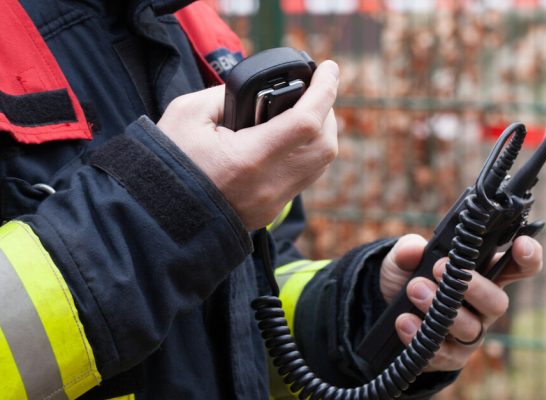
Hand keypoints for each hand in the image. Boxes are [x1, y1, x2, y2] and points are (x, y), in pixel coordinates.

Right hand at [157, 61, 339, 229]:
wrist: (160, 216)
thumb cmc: (169, 165)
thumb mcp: (187, 115)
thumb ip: (225, 96)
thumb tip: (254, 93)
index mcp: (247, 159)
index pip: (306, 121)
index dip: (325, 90)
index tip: (329, 69)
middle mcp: (268, 184)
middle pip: (324, 145)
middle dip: (326, 112)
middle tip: (315, 91)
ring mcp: (272, 201)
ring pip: (320, 164)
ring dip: (321, 133)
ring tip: (306, 111)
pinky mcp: (270, 210)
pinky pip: (305, 177)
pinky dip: (308, 153)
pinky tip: (293, 138)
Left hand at [379, 234, 542, 370]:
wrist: (384, 309)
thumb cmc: (407, 277)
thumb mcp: (403, 258)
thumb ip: (409, 249)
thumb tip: (414, 249)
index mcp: (482, 274)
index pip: (516, 267)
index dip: (528, 257)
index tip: (522, 244)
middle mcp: (482, 306)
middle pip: (498, 302)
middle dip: (472, 286)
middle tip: (439, 269)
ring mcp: (469, 333)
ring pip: (471, 329)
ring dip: (443, 310)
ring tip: (415, 289)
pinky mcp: (451, 356)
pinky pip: (445, 354)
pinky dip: (422, 336)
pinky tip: (405, 321)